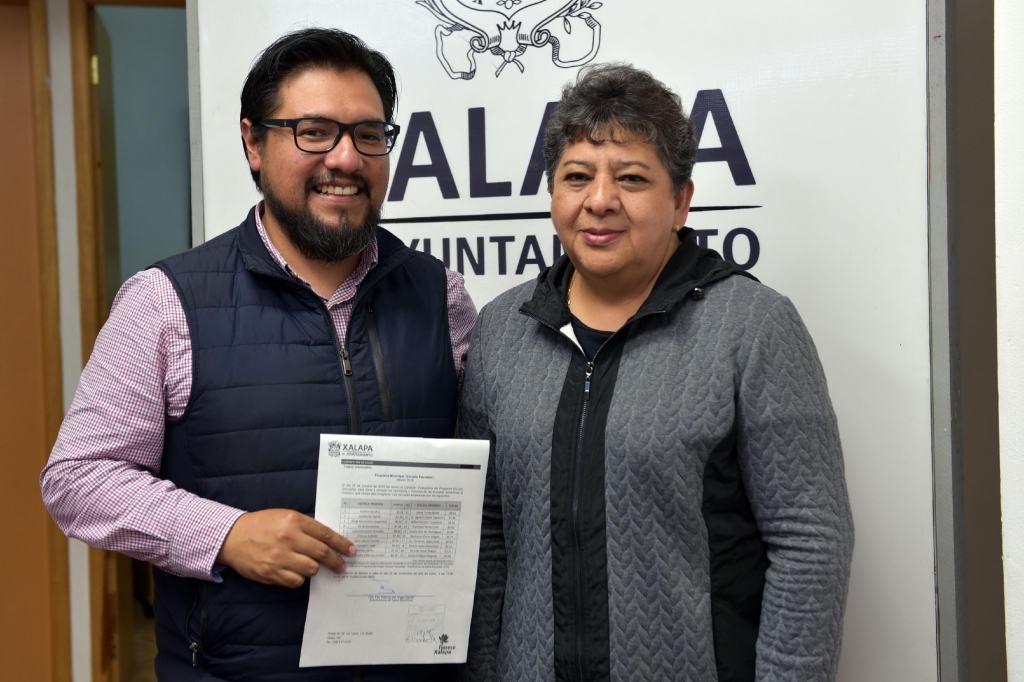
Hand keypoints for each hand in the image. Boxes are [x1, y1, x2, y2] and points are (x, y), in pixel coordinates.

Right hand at [217, 509, 356, 587]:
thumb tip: (328, 540)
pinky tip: (295, 572)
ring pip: (311, 569)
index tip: (352, 550)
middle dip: (336, 561)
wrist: (232, 537)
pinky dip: (298, 578)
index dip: (342, 544)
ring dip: (314, 569)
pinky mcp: (271, 573)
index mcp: (293, 521)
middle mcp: (288, 538)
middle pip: (322, 554)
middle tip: (342, 566)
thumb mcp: (284, 516)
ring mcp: (279, 557)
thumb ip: (305, 527)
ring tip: (311, 566)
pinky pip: (296, 581)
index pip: (325, 534)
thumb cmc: (261, 525)